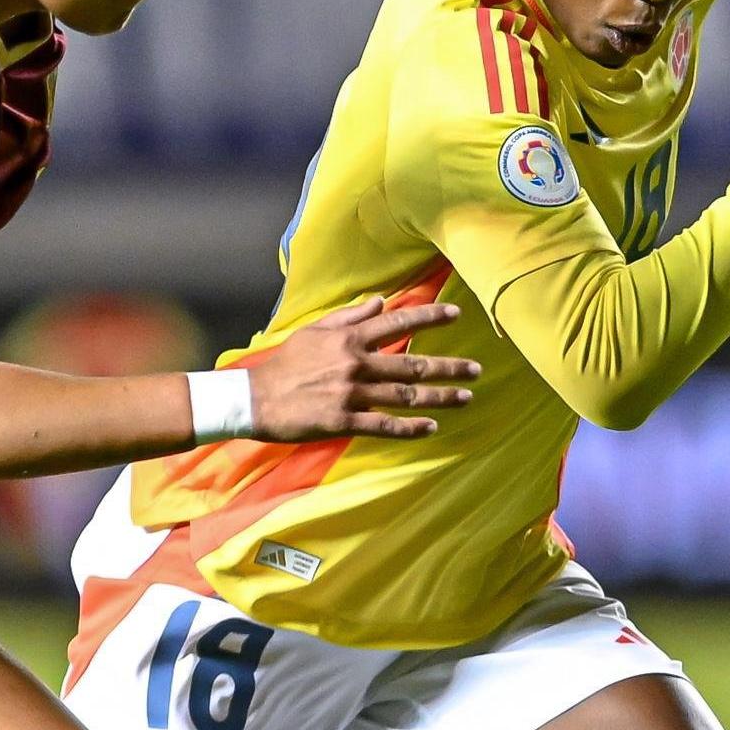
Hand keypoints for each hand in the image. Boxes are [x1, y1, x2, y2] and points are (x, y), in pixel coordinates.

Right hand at [246, 298, 480, 441]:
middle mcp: (355, 363)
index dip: (430, 317)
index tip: (456, 314)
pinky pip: (384, 424)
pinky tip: (431, 427)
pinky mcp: (342, 420)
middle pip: (412, 364)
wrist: (253, 398)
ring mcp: (350, 393)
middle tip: (476, 369)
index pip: (397, 322)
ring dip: (439, 397)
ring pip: (405, 396)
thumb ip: (349, 316)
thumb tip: (380, 302)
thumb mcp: (314, 331)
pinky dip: (410, 427)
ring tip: (465, 397)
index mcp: (348, 338)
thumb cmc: (284, 363)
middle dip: (448, 366)